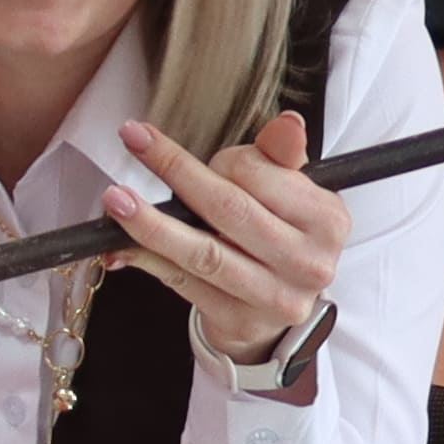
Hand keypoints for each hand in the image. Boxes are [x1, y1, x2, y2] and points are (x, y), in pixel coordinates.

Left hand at [112, 111, 351, 371]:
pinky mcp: (239, 321)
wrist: (278, 303)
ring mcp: (274, 297)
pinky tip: (120, 245)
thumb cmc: (279, 232)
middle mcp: (308, 262)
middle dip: (178, 174)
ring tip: (115, 201)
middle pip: (230, 211)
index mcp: (327, 220)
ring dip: (152, 225)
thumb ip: (281, 156)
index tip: (204, 156)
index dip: (223, 161)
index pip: (261, 176)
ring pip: (203, 253)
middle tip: (134, 141)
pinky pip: (184, 284)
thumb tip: (288, 122)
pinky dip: (148, 259)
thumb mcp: (290, 191)